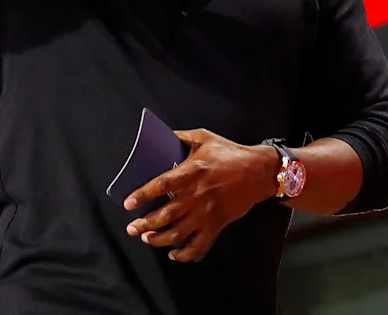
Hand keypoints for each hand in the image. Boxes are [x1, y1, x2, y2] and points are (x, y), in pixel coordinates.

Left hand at [123, 128, 279, 262]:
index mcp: (191, 172)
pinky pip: (199, 245)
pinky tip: (174, 254)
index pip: (161, 186)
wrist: (259, 171)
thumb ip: (181, 136)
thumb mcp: (204, 137)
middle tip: (132, 228)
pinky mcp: (217, 224)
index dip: (142, 195)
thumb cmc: (230, 152)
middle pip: (166, 215)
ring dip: (159, 239)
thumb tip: (162, 135)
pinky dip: (185, 253)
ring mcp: (207, 212)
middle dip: (145, 224)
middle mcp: (196, 195)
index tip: (128, 204)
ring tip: (146, 239)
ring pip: (179, 232)